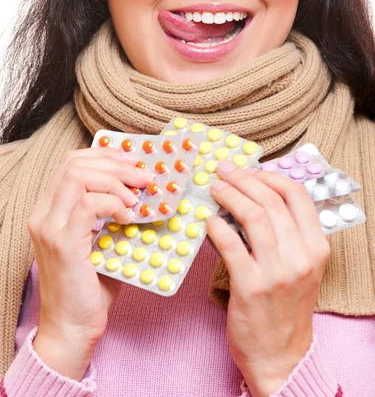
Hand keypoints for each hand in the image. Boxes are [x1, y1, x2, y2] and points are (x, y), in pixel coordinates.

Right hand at [28, 145, 154, 379]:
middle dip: (116, 164)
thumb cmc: (91, 285)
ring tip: (136, 199)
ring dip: (116, 181)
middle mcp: (43, 213)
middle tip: (144, 177)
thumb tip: (144, 188)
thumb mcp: (101, 240)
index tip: (132, 161)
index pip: (71, 162)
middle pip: (75, 163)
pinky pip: (89, 204)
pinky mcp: (62, 242)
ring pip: (79, 176)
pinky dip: (114, 203)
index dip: (104, 155)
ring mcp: (49, 227)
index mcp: (49, 209)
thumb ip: (112, 212)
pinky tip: (128, 218)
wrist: (72, 328)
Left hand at [206, 162, 330, 396]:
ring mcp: (277, 272)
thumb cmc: (287, 307)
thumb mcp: (300, 267)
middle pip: (270, 200)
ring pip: (251, 215)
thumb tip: (253, 195)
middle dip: (242, 178)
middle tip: (223, 170)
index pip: (296, 194)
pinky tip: (208, 221)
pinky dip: (216, 225)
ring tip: (214, 188)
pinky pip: (229, 243)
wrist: (281, 356)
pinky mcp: (250, 286)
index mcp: (316, 247)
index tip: (249, 169)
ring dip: (228, 195)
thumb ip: (286, 234)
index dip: (269, 176)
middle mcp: (300, 256)